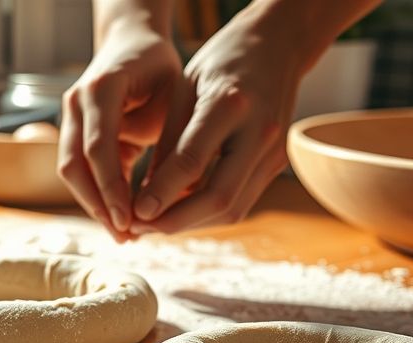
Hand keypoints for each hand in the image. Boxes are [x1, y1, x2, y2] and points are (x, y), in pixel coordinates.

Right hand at [58, 20, 181, 242]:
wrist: (132, 41)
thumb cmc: (160, 69)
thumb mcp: (175, 99)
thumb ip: (168, 141)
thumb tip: (167, 197)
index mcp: (101, 89)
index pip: (98, 149)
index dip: (111, 189)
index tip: (129, 220)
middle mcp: (75, 101)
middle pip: (74, 166)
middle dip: (98, 205)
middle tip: (125, 236)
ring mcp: (67, 115)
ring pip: (69, 171)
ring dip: (94, 205)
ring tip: (123, 234)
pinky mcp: (71, 130)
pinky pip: (76, 168)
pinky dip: (95, 194)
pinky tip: (117, 216)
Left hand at [129, 8, 305, 234]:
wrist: (278, 44)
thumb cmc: (221, 62)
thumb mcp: (184, 91)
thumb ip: (168, 144)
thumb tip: (145, 199)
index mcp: (230, 104)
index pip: (192, 161)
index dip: (161, 194)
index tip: (134, 213)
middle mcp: (259, 131)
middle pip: (219, 197)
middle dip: (176, 222)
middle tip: (139, 228)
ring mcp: (273, 151)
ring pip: (232, 209)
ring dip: (190, 224)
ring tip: (153, 225)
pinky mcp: (276, 163)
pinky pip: (240, 201)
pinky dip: (207, 213)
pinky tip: (179, 212)